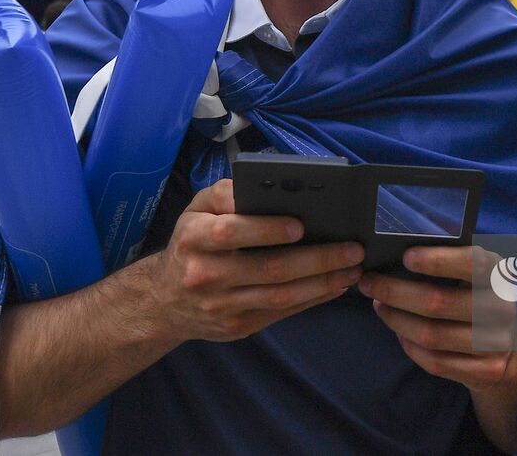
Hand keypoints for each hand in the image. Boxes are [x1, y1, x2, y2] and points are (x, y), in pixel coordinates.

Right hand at [147, 179, 364, 344]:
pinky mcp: (237, 328)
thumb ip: (226, 195)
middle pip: (268, 269)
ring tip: (353, 269)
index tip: (301, 225)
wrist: (163, 301)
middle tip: (352, 249)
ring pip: (280, 296)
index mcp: (194, 238)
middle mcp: (205, 274)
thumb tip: (267, 188)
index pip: (231, 232)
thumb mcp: (196, 210)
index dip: (266, 229)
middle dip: (316, 259)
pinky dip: (313, 300)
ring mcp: (222, 307)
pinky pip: (282, 313)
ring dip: (323, 283)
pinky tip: (336, 286)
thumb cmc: (190, 243)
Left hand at [358, 246, 516, 391]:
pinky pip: (435, 361)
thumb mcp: (475, 272)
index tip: (406, 257)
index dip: (437, 260)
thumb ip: (451, 259)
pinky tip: (399, 332)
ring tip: (379, 305)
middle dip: (395, 292)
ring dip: (397, 320)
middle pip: (438, 302)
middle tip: (369, 283)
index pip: (472, 263)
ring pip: (432, 335)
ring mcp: (496, 343)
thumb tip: (400, 250)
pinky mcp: (486, 371)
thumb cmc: (479, 295)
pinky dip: (409, 346)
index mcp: (500, 274)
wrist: (510, 344)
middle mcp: (502, 308)